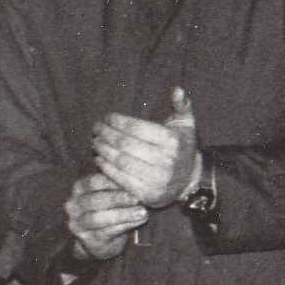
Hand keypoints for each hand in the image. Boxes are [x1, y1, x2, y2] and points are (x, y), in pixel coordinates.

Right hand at [66, 171, 147, 260]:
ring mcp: (78, 223)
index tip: (133, 182)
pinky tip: (138, 221)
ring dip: (123, 214)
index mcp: (80, 188)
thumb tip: (137, 177)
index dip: (114, 182)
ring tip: (142, 212)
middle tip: (137, 198)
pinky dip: (124, 226)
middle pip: (94, 200)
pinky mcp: (87, 239)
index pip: (94, 182)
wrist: (102, 238)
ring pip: (98, 218)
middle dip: (118, 199)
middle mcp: (74, 205)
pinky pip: (105, 232)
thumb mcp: (112, 193)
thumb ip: (118, 185)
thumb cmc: (110, 208)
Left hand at [93, 87, 200, 206]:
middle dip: (106, 134)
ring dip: (103, 150)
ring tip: (95, 141)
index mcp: (173, 141)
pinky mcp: (148, 194)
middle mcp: (166, 161)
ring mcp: (157, 180)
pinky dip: (106, 168)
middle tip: (96, 128)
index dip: (117, 121)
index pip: (136, 128)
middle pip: (125, 144)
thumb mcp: (186, 124)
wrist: (190, 179)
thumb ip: (182, 105)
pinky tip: (100, 159)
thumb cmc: (182, 146)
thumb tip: (177, 89)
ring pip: (120, 161)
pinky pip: (121, 179)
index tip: (106, 117)